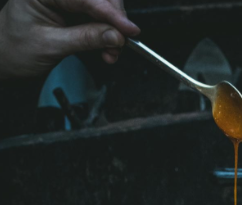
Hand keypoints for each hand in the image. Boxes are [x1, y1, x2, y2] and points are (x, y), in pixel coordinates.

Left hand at [0, 0, 139, 78]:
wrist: (5, 60)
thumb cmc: (15, 49)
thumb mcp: (52, 45)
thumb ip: (86, 39)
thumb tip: (116, 36)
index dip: (110, 13)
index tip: (129, 29)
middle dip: (114, 20)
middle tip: (120, 43)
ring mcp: (66, 2)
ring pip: (103, 8)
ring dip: (113, 30)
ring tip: (111, 51)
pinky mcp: (74, 12)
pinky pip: (99, 19)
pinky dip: (108, 34)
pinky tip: (107, 48)